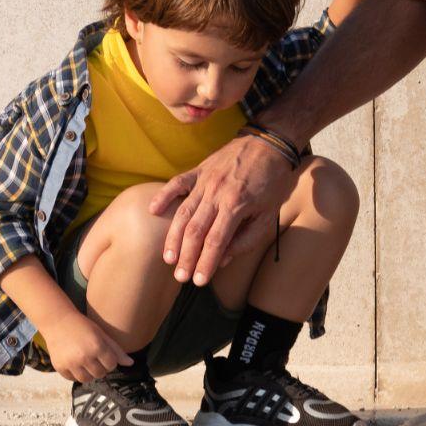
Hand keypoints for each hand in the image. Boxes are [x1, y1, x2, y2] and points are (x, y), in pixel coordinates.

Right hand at [45, 312, 130, 383]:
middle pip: (100, 374)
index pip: (111, 365)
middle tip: (95, 359)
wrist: (58, 321)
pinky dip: (75, 374)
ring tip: (86, 363)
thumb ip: (116, 350)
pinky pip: (72, 379)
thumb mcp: (101, 334)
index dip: (110, 361)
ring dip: (89, 374)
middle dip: (100, 368)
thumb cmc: (82, 326)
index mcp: (97, 346)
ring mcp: (71, 363)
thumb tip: (130, 363)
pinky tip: (75, 364)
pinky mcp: (59, 367)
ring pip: (86, 380)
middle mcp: (84, 356)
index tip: (104, 355)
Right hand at [153, 135, 296, 287]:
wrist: (270, 144)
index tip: (198, 281)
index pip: (216, 241)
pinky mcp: (199, 169)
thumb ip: (246, 240)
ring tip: (168, 258)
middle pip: (196, 231)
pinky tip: (153, 211)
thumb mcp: (268, 215)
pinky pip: (178, 182)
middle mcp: (217, 193)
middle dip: (187, 257)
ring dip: (174, 237)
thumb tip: (224, 259)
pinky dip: (164, 195)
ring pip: (183, 212)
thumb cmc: (272, 183)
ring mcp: (205, 180)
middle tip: (180, 277)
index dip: (206, 263)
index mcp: (236, 205)